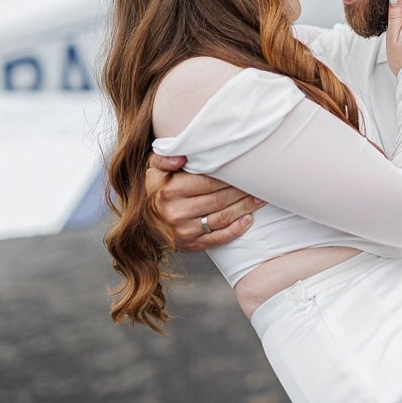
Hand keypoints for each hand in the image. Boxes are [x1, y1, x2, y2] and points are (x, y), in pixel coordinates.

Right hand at [146, 153, 264, 251]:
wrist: (142, 224)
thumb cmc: (154, 190)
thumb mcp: (152, 169)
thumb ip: (164, 157)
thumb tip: (182, 156)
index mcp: (168, 191)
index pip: (208, 182)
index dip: (228, 176)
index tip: (243, 169)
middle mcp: (176, 213)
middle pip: (219, 199)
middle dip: (241, 190)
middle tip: (258, 182)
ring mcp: (184, 232)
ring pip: (223, 218)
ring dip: (245, 207)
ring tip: (259, 197)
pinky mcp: (192, 246)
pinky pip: (219, 238)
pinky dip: (236, 230)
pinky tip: (248, 219)